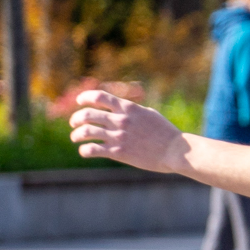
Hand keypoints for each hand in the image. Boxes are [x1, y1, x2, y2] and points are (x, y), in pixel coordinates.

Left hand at [68, 89, 185, 172]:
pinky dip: (84, 150)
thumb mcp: (149, 114)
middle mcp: (121, 120)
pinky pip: (92, 150)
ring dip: (76, 134)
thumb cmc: (166, 133)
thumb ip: (133, 110)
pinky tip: (85, 151)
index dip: (85, 97)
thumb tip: (121, 108)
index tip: (79, 101)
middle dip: (76, 118)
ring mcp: (118, 136)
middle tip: (74, 123)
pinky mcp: (118, 152)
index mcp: (129, 108)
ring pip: (85, 132)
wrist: (175, 151)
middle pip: (88, 114)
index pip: (100, 96)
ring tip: (75, 137)